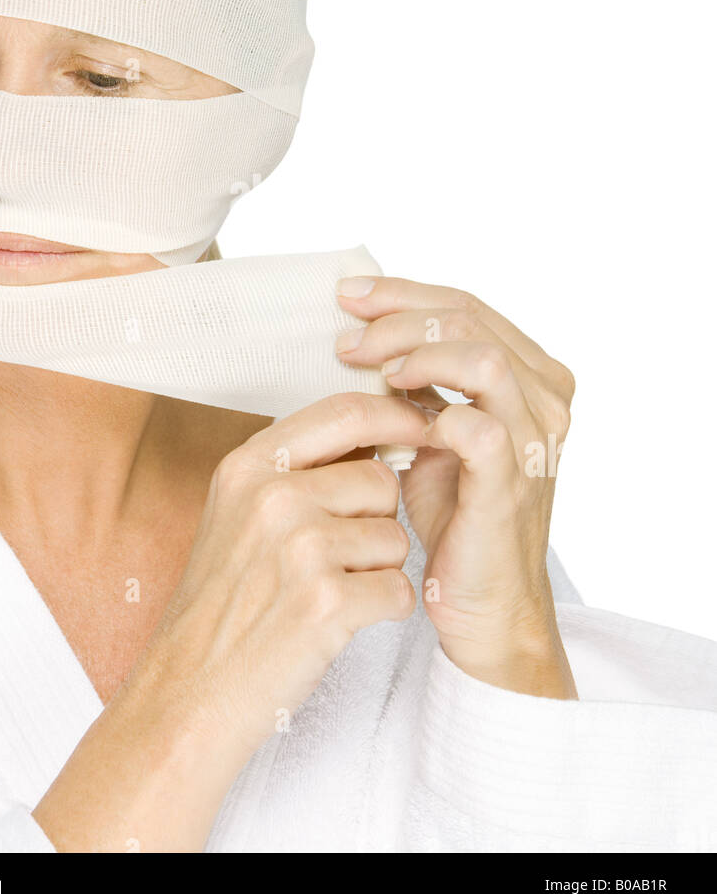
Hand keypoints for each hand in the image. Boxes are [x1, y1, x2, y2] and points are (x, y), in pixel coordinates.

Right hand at [35, 390, 430, 851]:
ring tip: (325, 594)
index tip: (421, 426)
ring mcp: (301, 548)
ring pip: (395, 537)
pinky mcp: (327, 602)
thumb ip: (293, 470)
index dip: (394, 415)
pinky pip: (399, 590)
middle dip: (376, 519)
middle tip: (333, 559)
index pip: (344, 411)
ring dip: (377, 570)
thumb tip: (374, 434)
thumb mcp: (236, 513)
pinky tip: (338, 623)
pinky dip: (381, 611)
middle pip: (381, 479)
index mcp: (249, 467)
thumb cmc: (220, 606)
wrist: (189, 692)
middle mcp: (273, 497)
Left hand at [335, 277, 576, 698]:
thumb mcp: (435, 432)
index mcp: (532, 378)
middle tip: (348, 338)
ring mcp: (534, 441)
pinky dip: (432, 410)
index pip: (468, 305)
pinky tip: (397, 415)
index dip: (404, 293)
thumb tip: (364, 331)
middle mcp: (544, 401)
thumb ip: (421, 383)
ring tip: (372, 370)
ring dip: (417, 352)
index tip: (348, 297)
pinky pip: (476, 424)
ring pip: (482, 357)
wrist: (483, 601)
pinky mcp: (511, 483)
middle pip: (472, 317)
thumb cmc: (457, 515)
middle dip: (399, 316)